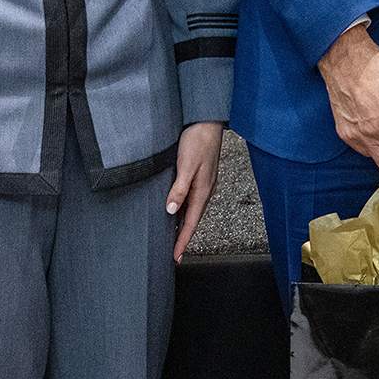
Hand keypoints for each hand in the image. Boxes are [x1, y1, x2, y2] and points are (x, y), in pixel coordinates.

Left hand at [167, 122, 223, 261]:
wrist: (207, 122)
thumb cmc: (198, 141)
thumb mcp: (186, 166)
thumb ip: (179, 189)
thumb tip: (171, 210)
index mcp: (202, 191)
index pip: (191, 223)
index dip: (182, 240)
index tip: (176, 256)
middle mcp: (205, 190)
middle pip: (192, 220)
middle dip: (183, 237)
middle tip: (174, 253)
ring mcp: (204, 184)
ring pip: (192, 210)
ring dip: (183, 224)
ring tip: (174, 237)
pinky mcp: (201, 177)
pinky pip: (192, 200)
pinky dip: (185, 210)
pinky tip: (178, 210)